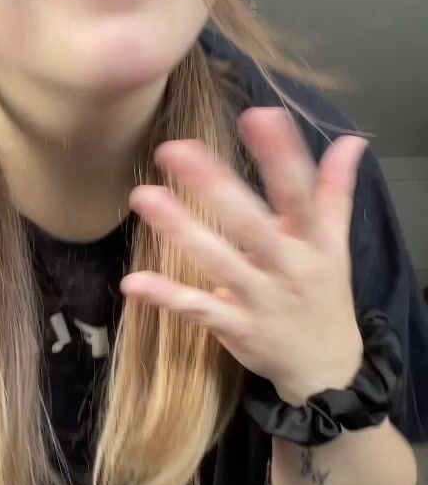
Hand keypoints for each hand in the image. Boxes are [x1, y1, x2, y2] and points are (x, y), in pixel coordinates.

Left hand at [120, 107, 367, 406]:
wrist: (326, 370)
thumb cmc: (324, 296)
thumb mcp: (336, 245)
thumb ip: (335, 191)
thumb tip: (351, 140)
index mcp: (312, 242)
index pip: (298, 193)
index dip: (281, 155)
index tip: (259, 114)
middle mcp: (287, 268)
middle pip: (251, 224)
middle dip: (215, 186)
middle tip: (176, 148)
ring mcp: (260, 300)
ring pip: (217, 262)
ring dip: (180, 230)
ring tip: (143, 196)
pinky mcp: (236, 329)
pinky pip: (197, 310)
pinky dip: (166, 297)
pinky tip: (132, 281)